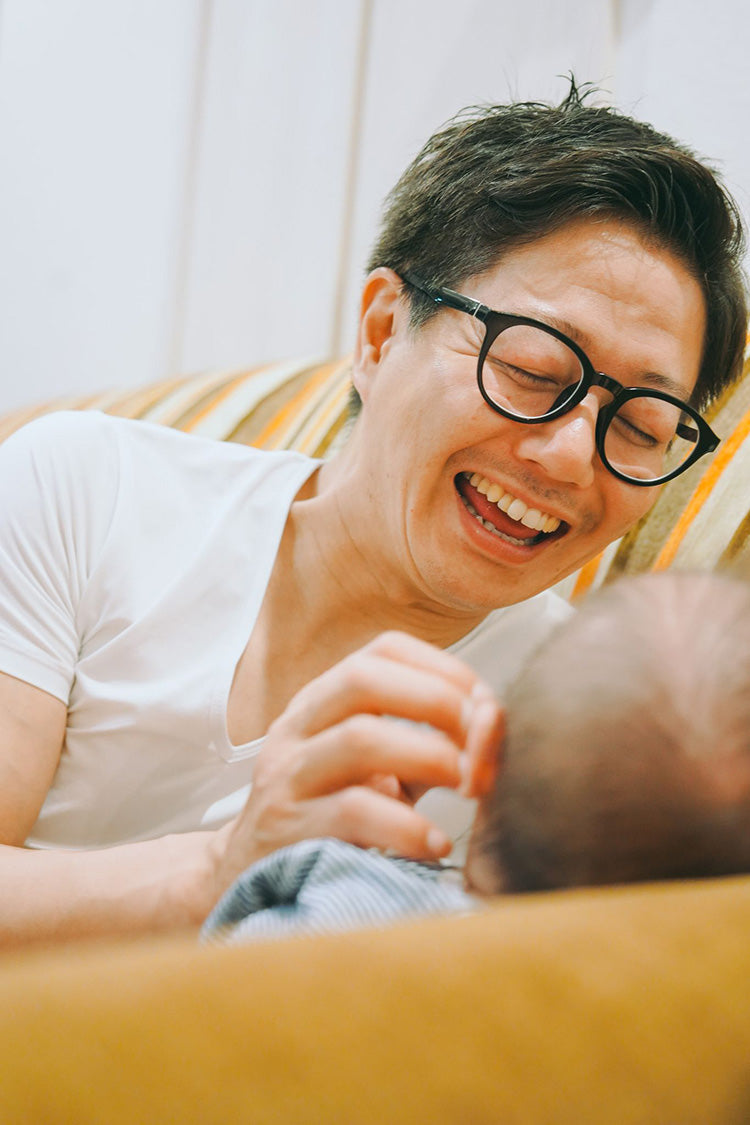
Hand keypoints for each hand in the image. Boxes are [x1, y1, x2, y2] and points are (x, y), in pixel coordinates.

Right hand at [209, 631, 501, 898]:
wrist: (249, 877)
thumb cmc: (332, 817)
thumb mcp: (376, 770)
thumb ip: (429, 745)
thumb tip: (497, 727)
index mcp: (323, 700)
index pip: (383, 651)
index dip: (445, 668)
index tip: (487, 707)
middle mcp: (298, 726)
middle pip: (364, 679)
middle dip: (438, 704)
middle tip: (481, 747)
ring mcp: (286, 775)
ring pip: (358, 738)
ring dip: (430, 757)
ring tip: (468, 787)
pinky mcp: (287, 829)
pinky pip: (351, 812)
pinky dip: (407, 826)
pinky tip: (436, 844)